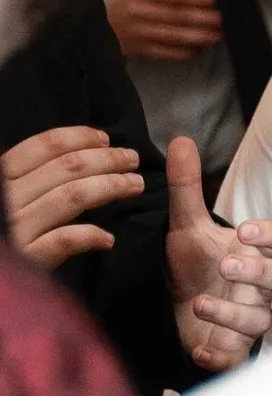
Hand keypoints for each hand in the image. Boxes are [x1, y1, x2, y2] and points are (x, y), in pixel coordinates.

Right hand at [2, 126, 142, 269]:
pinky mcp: (27, 258)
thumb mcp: (12, 193)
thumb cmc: (6, 226)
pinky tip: (108, 239)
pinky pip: (65, 239)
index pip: (44, 146)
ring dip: (111, 187)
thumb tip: (84, 150)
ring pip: (73, 196)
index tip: (105, 139)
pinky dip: (90, 235)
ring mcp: (17, 228)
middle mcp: (9, 198)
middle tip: (133, 159)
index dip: (79, 137)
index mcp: (3, 176)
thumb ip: (35, 175)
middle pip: (67, 167)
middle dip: (107, 159)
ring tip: (135, 185)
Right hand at [107, 0, 224, 62]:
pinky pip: (173, 53)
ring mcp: (140, 33)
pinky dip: (192, 50)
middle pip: (180, 16)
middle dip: (207, 18)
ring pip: (179, 36)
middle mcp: (139, 11)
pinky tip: (204, 46)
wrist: (104, 26)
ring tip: (222, 34)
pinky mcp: (143, 51)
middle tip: (228, 18)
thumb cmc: (134, 3)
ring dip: (204, 36)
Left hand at [166, 136, 271, 373]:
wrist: (178, 314)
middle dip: (258, 273)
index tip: (244, 230)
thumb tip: (181, 140)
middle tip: (227, 264)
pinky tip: (200, 351)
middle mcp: (259, 288)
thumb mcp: (186, 227)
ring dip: (233, 313)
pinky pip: (236, 357)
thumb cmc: (195, 268)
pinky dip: (219, 356)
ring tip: (201, 302)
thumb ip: (187, 188)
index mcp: (256, 254)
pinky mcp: (231, 350)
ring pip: (261, 320)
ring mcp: (248, 319)